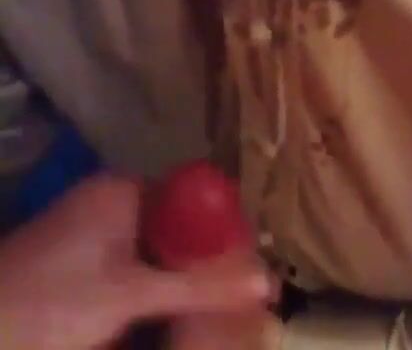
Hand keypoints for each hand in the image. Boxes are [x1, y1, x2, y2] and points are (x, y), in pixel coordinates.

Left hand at [0, 176, 270, 349]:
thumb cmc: (48, 302)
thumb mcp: (128, 293)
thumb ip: (198, 286)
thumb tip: (268, 282)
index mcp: (124, 192)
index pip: (194, 197)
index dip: (226, 227)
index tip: (252, 261)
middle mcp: (116, 207)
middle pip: (181, 228)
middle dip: (211, 260)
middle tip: (246, 291)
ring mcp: (101, 240)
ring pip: (164, 254)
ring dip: (190, 279)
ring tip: (225, 305)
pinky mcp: (92, 270)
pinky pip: (144, 274)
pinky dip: (165, 293)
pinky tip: (184, 314)